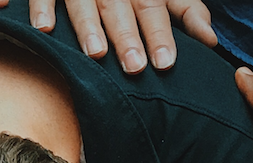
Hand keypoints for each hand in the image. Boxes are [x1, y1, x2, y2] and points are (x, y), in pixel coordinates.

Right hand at [29, 0, 215, 74]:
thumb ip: (186, 10)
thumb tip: (210, 40)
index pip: (154, 7)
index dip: (160, 34)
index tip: (165, 63)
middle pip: (120, 7)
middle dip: (127, 36)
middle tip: (134, 66)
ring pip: (84, 1)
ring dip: (88, 26)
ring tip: (96, 52)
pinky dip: (43, 7)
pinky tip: (44, 29)